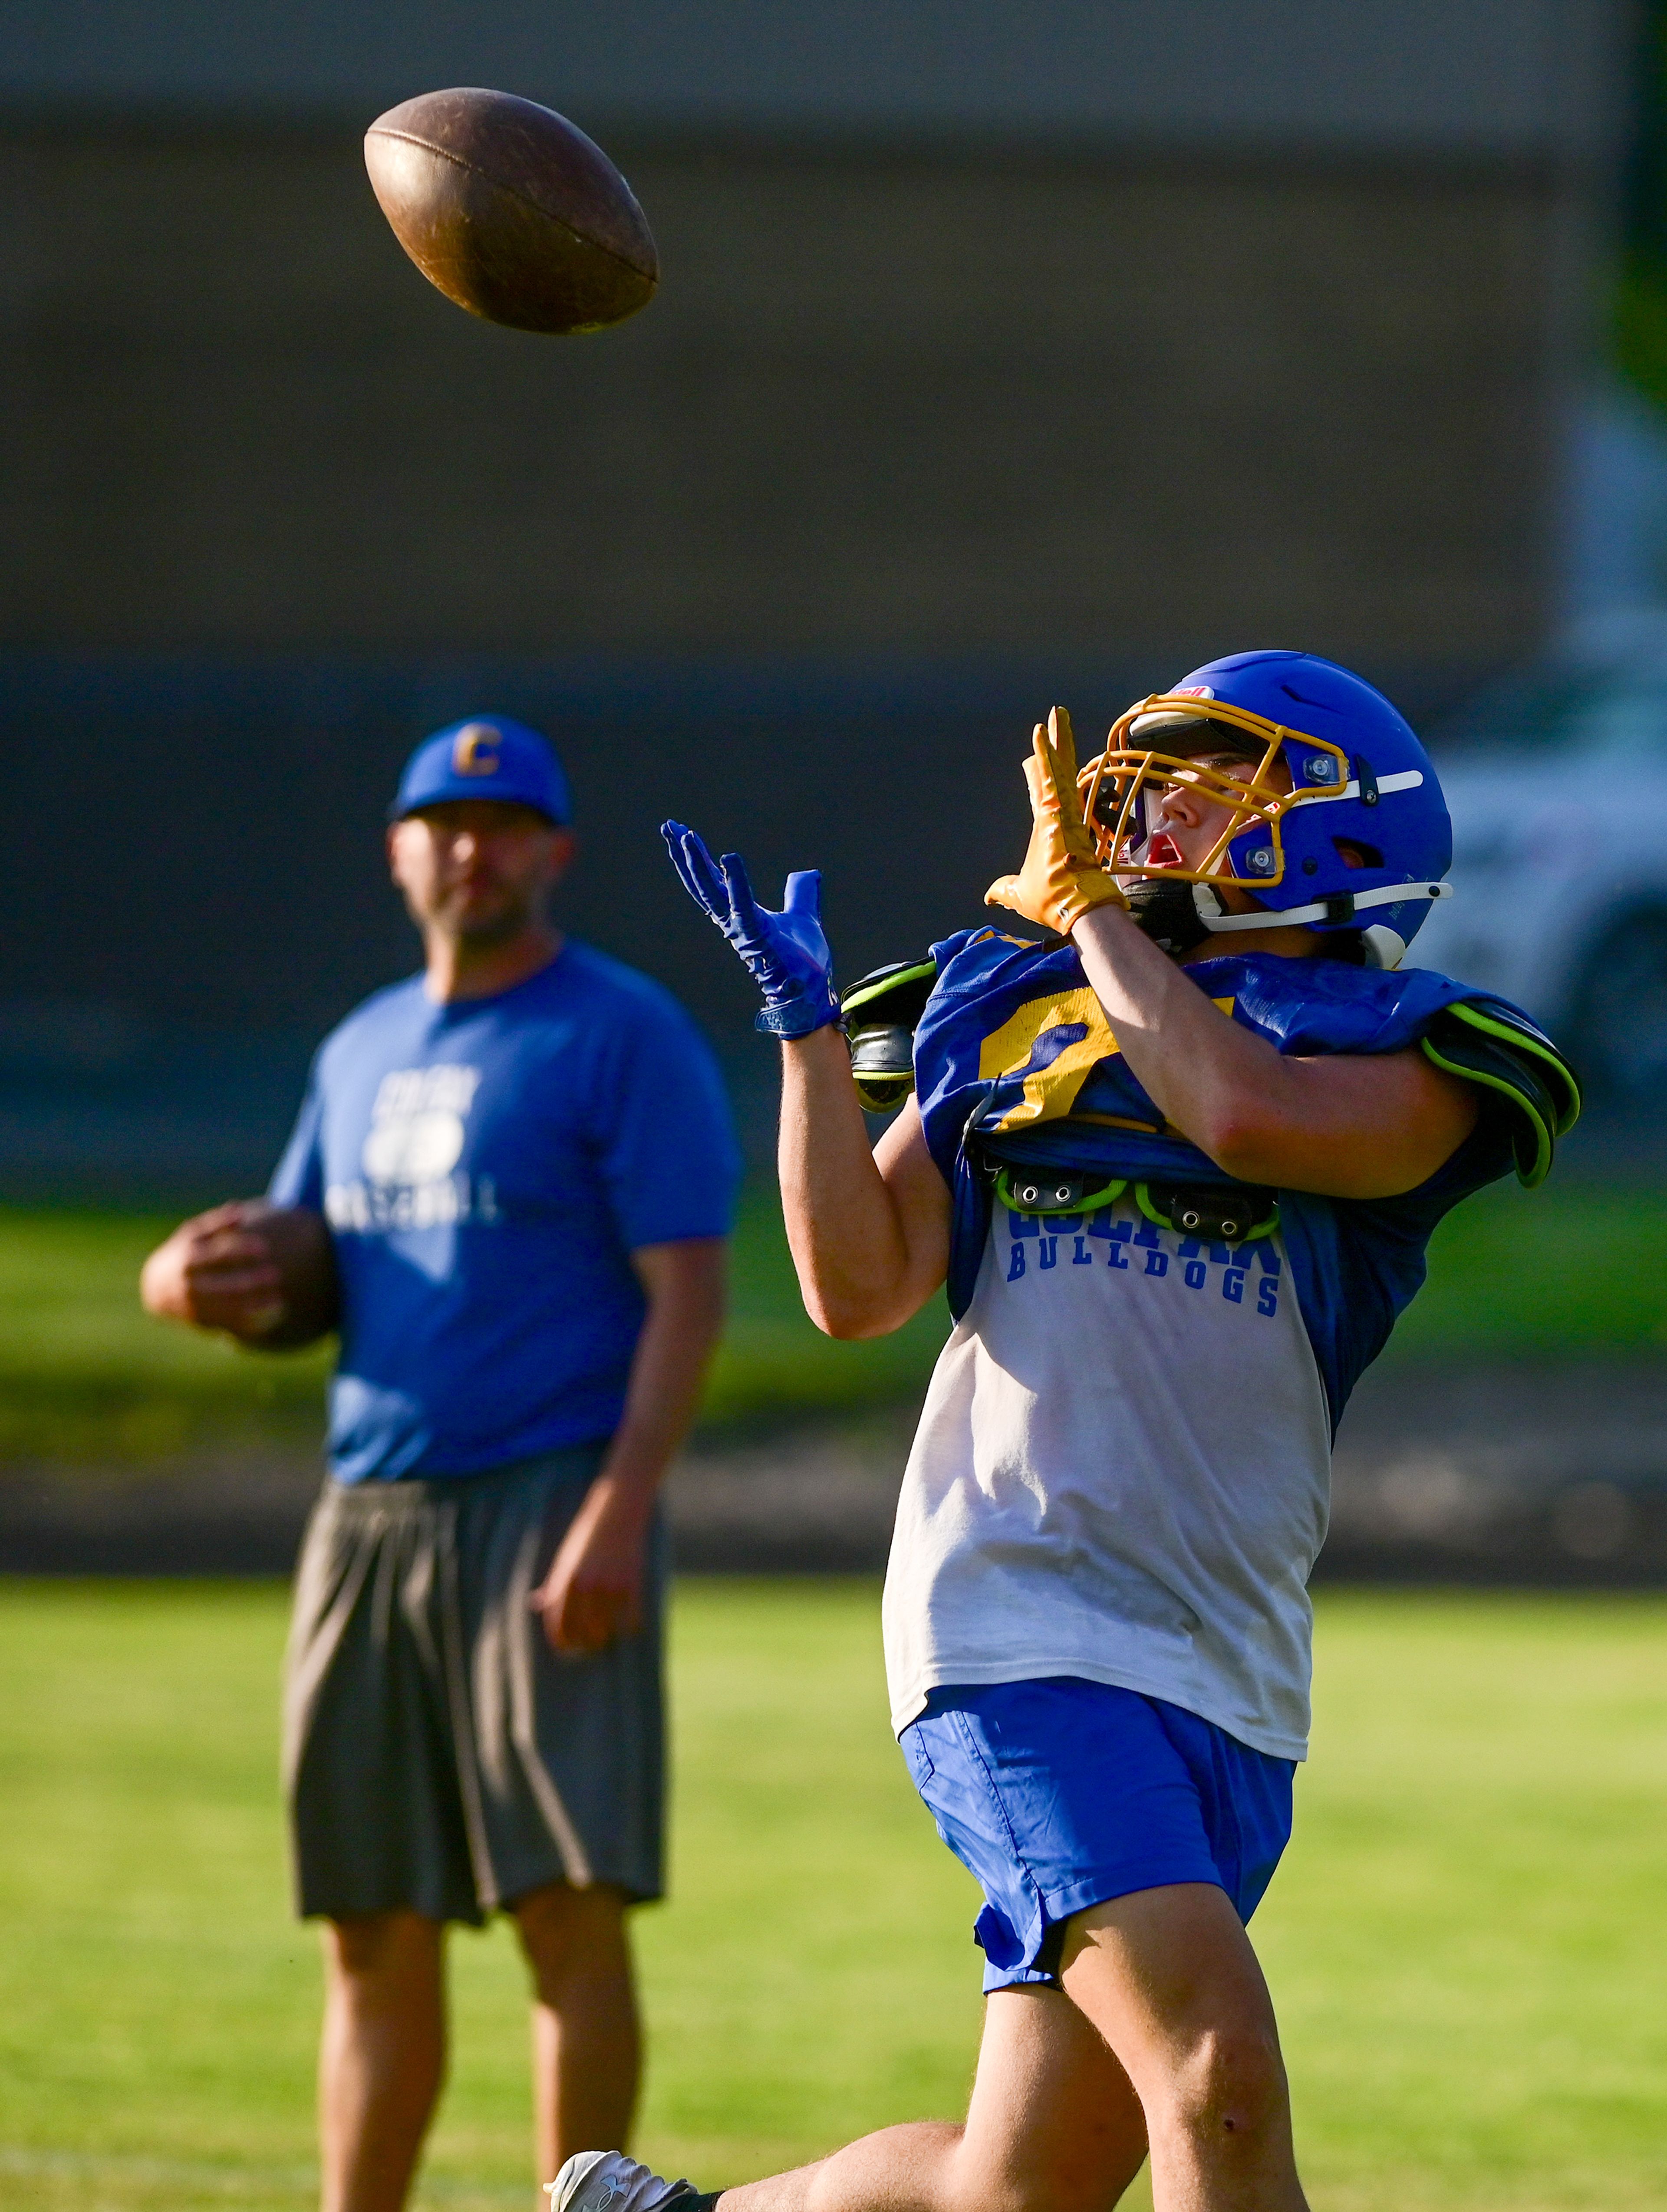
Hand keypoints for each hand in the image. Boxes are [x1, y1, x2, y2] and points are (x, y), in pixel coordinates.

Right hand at [139, 1202, 286, 1339]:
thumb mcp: (192, 1234)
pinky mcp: (202, 1321)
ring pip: (226, 1308)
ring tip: (278, 1296)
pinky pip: (228, 1323)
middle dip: (248, 1282)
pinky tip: (273, 1310)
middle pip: (221, 1286)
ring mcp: (195, 1307)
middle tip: (276, 1274)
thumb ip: (216, 1224)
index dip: (240, 1251)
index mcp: (188, 1260)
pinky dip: (250, 1320)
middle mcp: (189, 1286)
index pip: (215, 1255)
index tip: (265, 1247)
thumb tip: (238, 1210)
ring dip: (253, 1304)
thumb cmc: (183, 1253)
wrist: (157, 1288)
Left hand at [529, 1476, 650, 1653]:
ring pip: (606, 1629)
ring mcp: (611, 1584)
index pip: (558, 1622)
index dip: (561, 1640)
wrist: (617, 1511)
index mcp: (566, 1579)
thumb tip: (536, 1603)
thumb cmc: (587, 1536)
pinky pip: (631, 1618)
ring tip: (605, 1640)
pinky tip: (629, 1628)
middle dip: (584, 1645)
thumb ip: (553, 1584)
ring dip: (605, 1639)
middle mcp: (587, 1585)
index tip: (565, 1649)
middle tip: (588, 1647)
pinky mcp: (632, 1582)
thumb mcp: (565, 1559)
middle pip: (582, 1631)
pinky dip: (630, 1627)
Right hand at [662, 820, 839, 1037]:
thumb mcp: (802, 916)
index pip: (712, 880)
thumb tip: (810, 873)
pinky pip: (742, 905)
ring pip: (711, 892)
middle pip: (701, 882)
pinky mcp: (756, 936)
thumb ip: (801, 893)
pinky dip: (736, 882)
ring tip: (685, 836)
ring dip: (696, 864)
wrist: (810, 993)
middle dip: (683, 855)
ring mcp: (741, 929)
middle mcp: (733, 921)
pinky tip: (728, 856)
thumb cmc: (801, 962)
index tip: (681, 832)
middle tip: (668, 826)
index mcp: (740, 914)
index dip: (696, 857)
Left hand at [985, 706, 1129, 935]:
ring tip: (1055, 713)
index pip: (1043, 794)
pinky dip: (1046, 753)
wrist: (1070, 909)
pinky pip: (1051, 775)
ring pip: (1059, 767)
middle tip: (1056, 720)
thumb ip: (1004, 890)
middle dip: (1057, 746)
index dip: (1039, 775)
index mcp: (1051, 829)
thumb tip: (990, 896)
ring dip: (1056, 739)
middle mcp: (1059, 815)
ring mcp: (1063, 811)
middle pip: (1058, 772)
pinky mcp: (1061, 811)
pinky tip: (1041, 732)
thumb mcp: (1018, 893)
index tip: (1035, 759)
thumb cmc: (1051, 902)